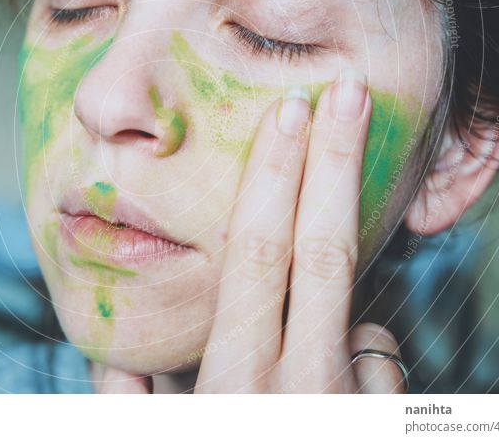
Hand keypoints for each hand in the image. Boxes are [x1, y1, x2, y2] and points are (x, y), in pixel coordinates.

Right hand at [98, 70, 405, 393]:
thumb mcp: (165, 437)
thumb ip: (129, 398)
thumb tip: (113, 364)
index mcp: (235, 381)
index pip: (255, 251)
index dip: (272, 172)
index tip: (290, 110)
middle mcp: (303, 387)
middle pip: (323, 249)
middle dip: (336, 159)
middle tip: (350, 91)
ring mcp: (350, 402)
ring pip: (364, 320)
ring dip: (336, 310)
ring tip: (307, 348)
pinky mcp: (385, 418)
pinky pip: (378, 366)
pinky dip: (357, 362)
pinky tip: (330, 391)